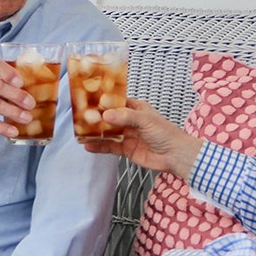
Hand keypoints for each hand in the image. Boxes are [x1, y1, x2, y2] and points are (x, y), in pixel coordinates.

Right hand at [83, 98, 203, 179]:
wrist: (175, 155)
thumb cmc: (165, 133)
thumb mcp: (145, 120)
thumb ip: (125, 117)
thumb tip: (106, 115)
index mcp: (136, 108)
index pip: (117, 102)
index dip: (104, 101)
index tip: (89, 100)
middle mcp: (130, 121)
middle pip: (109, 117)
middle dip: (97, 118)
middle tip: (81, 117)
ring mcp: (127, 135)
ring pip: (107, 132)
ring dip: (95, 132)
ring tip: (81, 132)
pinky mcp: (126, 149)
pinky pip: (110, 147)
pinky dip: (99, 147)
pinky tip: (88, 146)